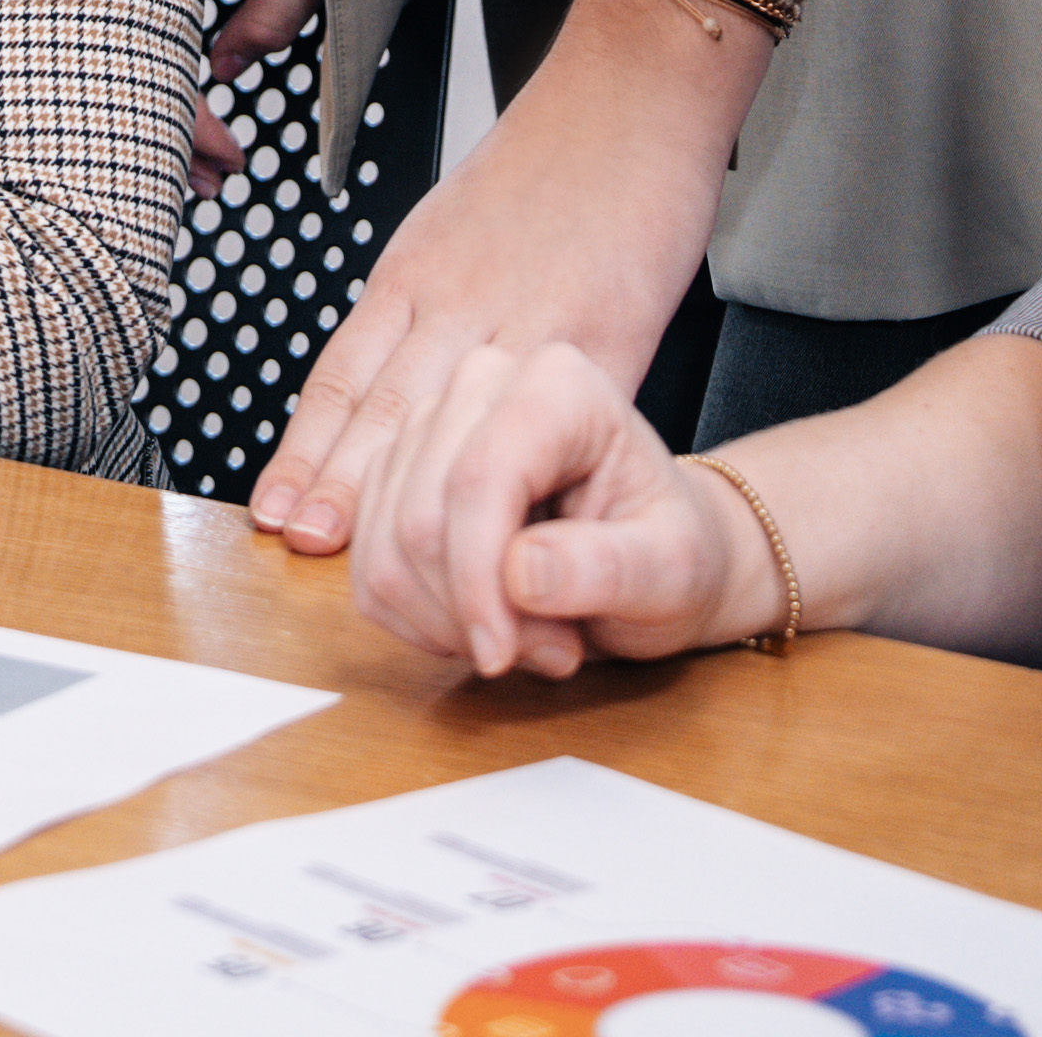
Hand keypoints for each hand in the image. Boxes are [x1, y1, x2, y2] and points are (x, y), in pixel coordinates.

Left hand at [252, 0, 755, 552]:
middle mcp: (459, 294)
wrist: (637, 87)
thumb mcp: (463, 215)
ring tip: (368, 557)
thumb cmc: (560, 151)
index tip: (275, 508)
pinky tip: (501, 524)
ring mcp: (528, 315)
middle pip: (381, 405)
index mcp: (418, 265)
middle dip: (333, 484)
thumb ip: (429, 293)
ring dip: (400, 494)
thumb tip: (395, 369)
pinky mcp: (603, 331)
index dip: (306, 449)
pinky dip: (516, 478)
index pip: (343, 373)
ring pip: (448, 417)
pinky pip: (545, 418)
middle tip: (295, 544)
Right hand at [347, 338, 773, 681]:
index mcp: (559, 384)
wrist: (653, 553)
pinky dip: (417, 621)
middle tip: (551, 651)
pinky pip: (368, 568)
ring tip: (527, 638)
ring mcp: (429, 424)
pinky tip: (479, 626)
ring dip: (446, 624)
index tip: (501, 657)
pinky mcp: (395, 473)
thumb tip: (521, 573)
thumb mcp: (673, 570)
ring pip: (383, 549)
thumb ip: (609, 568)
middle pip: (419, 518)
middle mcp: (481, 383)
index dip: (476, 581)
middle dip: (471, 613)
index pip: (479, 479)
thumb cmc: (672, 551)